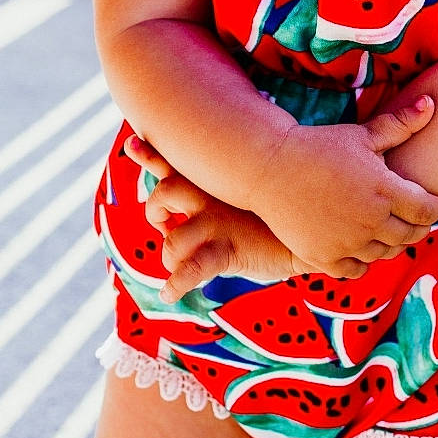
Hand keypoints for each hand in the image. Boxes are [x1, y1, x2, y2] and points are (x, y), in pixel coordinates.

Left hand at [125, 136, 308, 298]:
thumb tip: (181, 223)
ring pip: (172, 241)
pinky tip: (169, 293)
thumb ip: (214, 199)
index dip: (150, 154)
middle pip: (163, 192)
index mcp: (214, 181)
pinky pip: (193, 268)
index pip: (176, 161)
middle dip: (155, 214)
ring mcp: (219, 222)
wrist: (306, 234)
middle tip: (167, 228)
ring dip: (170, 258)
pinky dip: (176, 283)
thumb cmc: (272, 220)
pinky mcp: (228, 249)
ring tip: (180, 267)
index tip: (131, 144)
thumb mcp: (243, 199)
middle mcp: (212, 195)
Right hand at [250, 96, 437, 278]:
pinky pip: (356, 270)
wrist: (271, 166)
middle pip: (409, 235)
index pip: (427, 211)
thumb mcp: (363, 133)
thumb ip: (401, 124)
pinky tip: (358, 245)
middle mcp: (371, 221)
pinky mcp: (324, 258)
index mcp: (386, 190)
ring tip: (383, 229)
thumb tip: (431, 102)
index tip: (426, 201)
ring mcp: (348, 243)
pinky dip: (361, 261)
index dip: (432, 207)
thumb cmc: (320, 145)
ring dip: (388, 243)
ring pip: (383, 254)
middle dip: (414, 227)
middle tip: (409, 218)